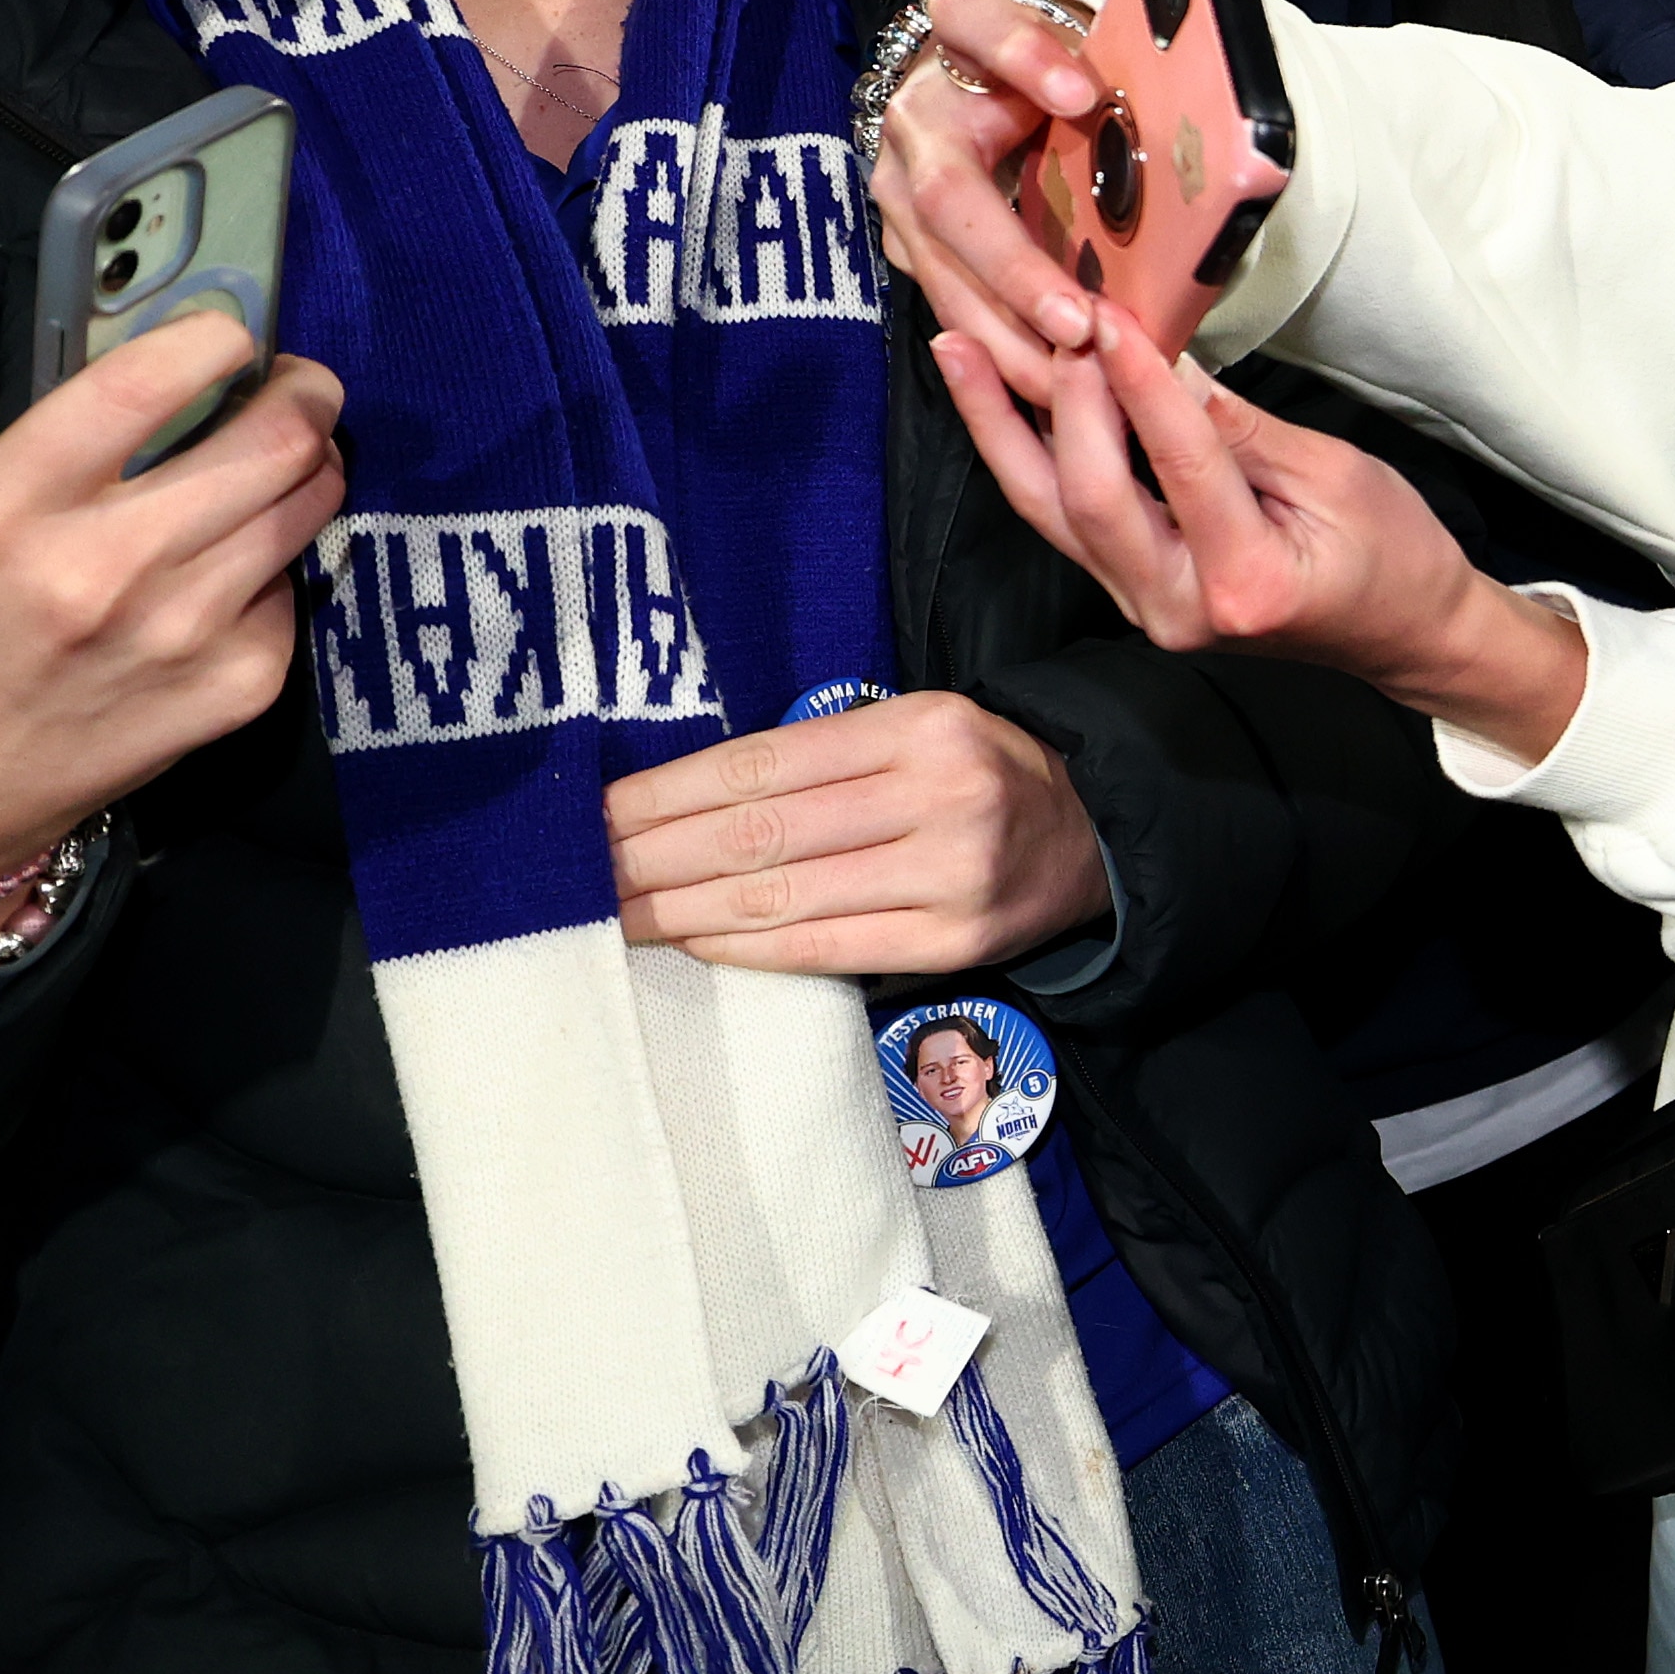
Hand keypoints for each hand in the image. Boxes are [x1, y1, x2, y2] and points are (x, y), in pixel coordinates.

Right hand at [0, 239, 346, 938]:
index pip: (140, 393)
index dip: (211, 339)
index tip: (227, 328)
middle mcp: (95, 579)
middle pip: (271, 445)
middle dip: (300, 389)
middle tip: (287, 380)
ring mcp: (175, 642)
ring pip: (307, 506)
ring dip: (308, 462)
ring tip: (271, 450)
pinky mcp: (229, 693)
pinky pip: (300, 587)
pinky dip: (279, 556)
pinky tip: (230, 554)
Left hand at [610, 692, 1105, 977]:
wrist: (1090, 835)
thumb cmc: (972, 773)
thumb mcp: (912, 729)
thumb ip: (819, 756)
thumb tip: (678, 798)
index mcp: (921, 725)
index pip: (765, 764)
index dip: (671, 792)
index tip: (601, 813)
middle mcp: (941, 795)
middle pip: (763, 833)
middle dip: (656, 857)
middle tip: (584, 874)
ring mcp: (950, 875)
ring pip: (784, 896)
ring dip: (683, 910)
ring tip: (618, 915)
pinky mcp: (955, 943)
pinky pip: (825, 948)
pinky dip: (747, 947)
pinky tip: (693, 941)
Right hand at [870, 0, 1113, 377]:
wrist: (975, 75)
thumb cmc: (1046, 58)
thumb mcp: (1071, 35)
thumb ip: (1082, 59)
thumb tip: (1096, 101)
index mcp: (954, 33)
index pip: (980, 25)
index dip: (1027, 58)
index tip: (1080, 96)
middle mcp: (913, 117)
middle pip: (951, 200)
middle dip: (1015, 270)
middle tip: (1078, 326)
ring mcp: (898, 189)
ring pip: (942, 270)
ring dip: (1008, 335)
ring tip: (1070, 382)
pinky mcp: (908, 243)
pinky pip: (950, 302)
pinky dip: (1000, 350)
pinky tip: (1048, 390)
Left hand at [929, 306, 1587, 760]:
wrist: (1404, 634)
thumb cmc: (1393, 553)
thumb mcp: (1337, 475)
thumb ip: (1243, 428)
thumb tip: (1168, 361)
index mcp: (1249, 583)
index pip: (1181, 464)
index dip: (1143, 384)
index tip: (1110, 314)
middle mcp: (1179, 609)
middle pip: (1091, 497)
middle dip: (1063, 399)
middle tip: (1043, 317)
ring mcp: (1147, 610)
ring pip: (1049, 513)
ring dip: (998, 426)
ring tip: (955, 350)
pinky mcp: (1131, 594)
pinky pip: (1063, 521)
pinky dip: (1024, 454)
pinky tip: (994, 400)